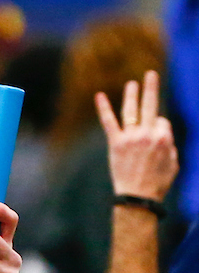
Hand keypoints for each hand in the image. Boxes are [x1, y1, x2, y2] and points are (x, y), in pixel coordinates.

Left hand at [95, 70, 177, 200]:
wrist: (138, 198)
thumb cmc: (157, 184)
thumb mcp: (174, 163)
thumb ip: (170, 146)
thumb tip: (163, 136)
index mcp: (163, 138)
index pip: (161, 121)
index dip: (160, 129)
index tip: (155, 141)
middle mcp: (147, 134)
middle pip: (150, 105)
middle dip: (151, 88)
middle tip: (150, 74)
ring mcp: (131, 138)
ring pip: (131, 110)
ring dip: (131, 94)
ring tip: (132, 84)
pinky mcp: (116, 144)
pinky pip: (109, 122)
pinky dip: (104, 109)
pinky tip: (99, 96)